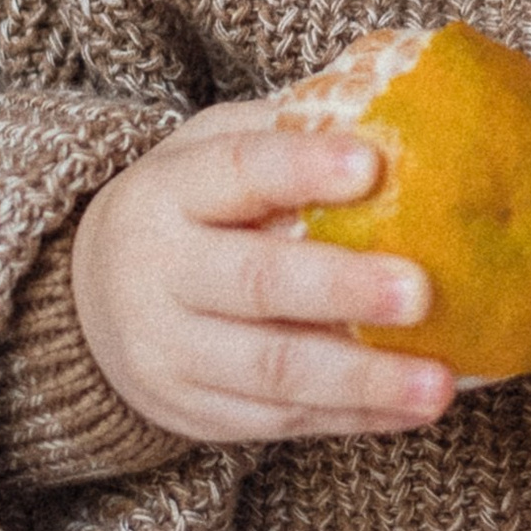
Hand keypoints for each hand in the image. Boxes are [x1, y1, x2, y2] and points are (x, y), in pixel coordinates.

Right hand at [71, 102, 453, 445]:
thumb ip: (289, 131)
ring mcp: (170, 353)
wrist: (92, 296)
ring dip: (363, 380)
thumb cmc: (191, 205)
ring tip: (437, 384)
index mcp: (168, 191)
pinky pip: (281, 421)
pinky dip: (353, 418)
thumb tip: (400, 110)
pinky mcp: (194, 413)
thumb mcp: (214, 147)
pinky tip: (411, 409)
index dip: (302, 169)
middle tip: (420, 292)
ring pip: (273, 370)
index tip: (372, 165)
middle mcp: (158, 273)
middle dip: (342, 289)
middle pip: (257, 282)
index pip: (238, 172)